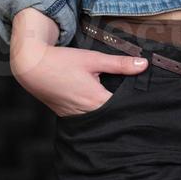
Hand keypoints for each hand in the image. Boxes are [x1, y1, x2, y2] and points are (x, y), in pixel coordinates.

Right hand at [8, 9, 148, 116]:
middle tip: (140, 107)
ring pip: (100, 121)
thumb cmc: (63, 62)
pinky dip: (97, 115)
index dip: (136, 106)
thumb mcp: (93, 59)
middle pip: (113, 117)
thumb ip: (119, 64)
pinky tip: (103, 108)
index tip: (147, 102)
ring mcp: (76, 118)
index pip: (123, 109)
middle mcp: (87, 114)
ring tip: (125, 109)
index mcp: (96, 101)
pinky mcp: (68, 117)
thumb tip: (144, 64)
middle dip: (125, 111)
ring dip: (111, 115)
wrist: (33, 68)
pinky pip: (88, 120)